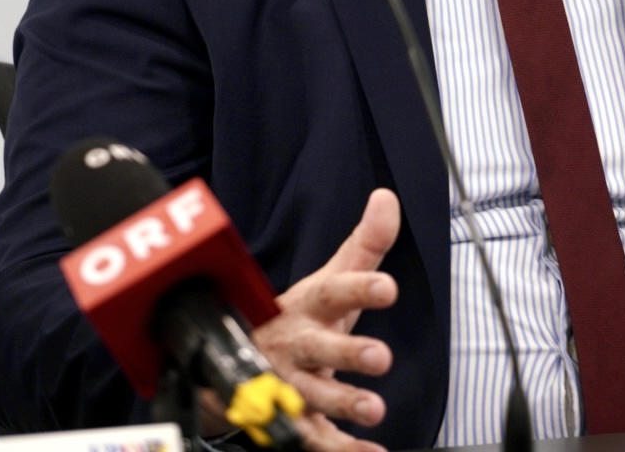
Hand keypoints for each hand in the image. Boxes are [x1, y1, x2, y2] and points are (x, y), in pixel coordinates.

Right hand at [252, 188, 400, 451]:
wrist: (235, 364)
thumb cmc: (300, 317)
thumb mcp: (331, 280)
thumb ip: (365, 245)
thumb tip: (387, 198)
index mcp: (306, 306)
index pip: (333, 291)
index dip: (360, 289)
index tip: (389, 288)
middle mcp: (295, 346)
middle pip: (320, 348)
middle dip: (348, 353)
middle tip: (381, 356)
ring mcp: (290, 386)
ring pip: (313, 397)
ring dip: (343, 403)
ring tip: (374, 409)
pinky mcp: (292, 422)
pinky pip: (315, 440)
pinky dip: (343, 450)